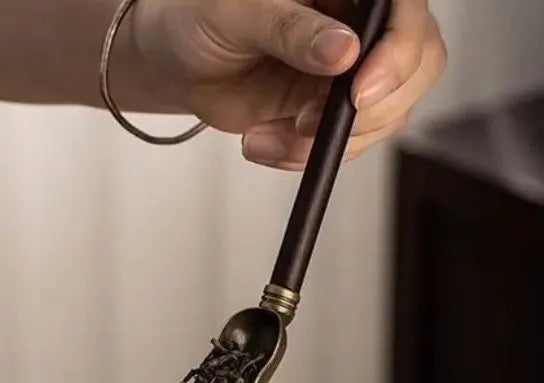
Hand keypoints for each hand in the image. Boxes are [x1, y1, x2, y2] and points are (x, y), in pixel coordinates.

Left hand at [131, 0, 445, 168]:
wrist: (177, 60)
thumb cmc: (202, 16)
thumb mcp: (239, 12)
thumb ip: (291, 28)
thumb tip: (342, 52)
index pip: (407, 13)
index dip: (398, 53)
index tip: (360, 91)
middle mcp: (364, 24)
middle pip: (417, 68)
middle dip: (369, 111)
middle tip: (307, 125)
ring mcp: (354, 71)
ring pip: (383, 117)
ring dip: (324, 142)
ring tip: (263, 137)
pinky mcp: (331, 112)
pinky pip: (342, 145)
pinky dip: (301, 157)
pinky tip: (260, 141)